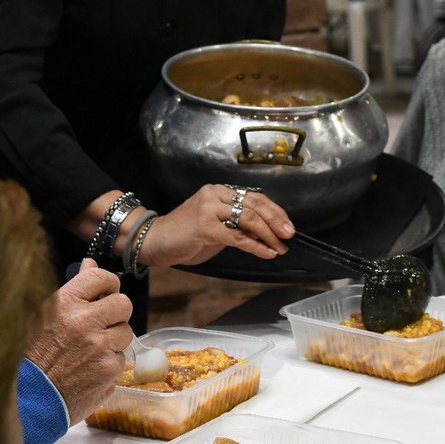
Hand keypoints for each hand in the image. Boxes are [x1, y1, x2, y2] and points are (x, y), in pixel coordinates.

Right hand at [25, 258, 133, 424]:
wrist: (30, 399)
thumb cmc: (32, 356)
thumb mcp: (45, 315)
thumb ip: (73, 289)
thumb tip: (91, 263)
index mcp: (65, 303)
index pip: (101, 277)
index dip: (108, 284)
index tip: (106, 292)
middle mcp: (84, 321)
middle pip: (123, 303)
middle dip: (116, 313)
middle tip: (102, 323)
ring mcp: (100, 346)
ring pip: (126, 331)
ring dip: (113, 339)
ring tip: (90, 351)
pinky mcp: (110, 370)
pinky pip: (121, 358)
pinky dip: (109, 363)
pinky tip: (90, 370)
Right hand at [136, 184, 294, 266]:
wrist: (154, 240)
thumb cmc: (185, 235)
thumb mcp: (215, 225)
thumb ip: (236, 224)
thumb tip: (266, 232)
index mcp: (219, 191)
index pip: (254, 197)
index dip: (275, 211)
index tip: (287, 226)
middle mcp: (215, 194)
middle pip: (255, 205)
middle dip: (276, 221)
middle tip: (289, 235)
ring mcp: (209, 208)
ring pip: (249, 218)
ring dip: (268, 235)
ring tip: (280, 248)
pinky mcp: (205, 225)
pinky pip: (237, 236)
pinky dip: (255, 246)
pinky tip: (266, 253)